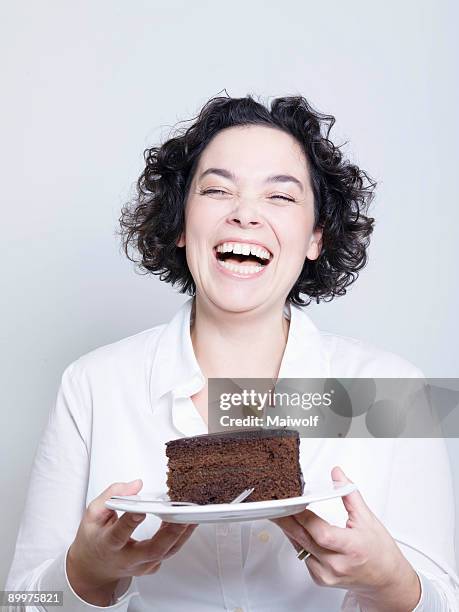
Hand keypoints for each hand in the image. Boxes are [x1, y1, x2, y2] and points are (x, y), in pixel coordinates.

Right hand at [67, 479, 196, 605]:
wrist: (93, 568)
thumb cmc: (94, 539)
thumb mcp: (93, 514)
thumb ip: (112, 496)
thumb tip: (135, 485)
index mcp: (108, 545)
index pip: (118, 535)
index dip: (130, 523)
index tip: (141, 510)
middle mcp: (126, 559)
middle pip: (152, 550)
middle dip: (170, 533)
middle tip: (183, 516)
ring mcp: (142, 566)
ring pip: (166, 552)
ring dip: (182, 533)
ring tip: (192, 514)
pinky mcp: (152, 566)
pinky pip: (169, 551)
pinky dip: (179, 536)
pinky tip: (186, 521)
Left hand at [271, 467, 420, 611]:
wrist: (385, 579)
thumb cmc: (379, 551)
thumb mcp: (368, 518)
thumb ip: (349, 494)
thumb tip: (338, 474)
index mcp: (352, 548)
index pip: (322, 534)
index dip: (305, 518)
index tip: (294, 503)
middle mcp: (338, 564)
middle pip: (305, 539)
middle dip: (288, 520)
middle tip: (277, 505)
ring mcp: (328, 574)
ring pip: (300, 548)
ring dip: (290, 529)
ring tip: (282, 514)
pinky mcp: (321, 579)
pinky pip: (303, 556)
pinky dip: (298, 541)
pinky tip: (296, 530)